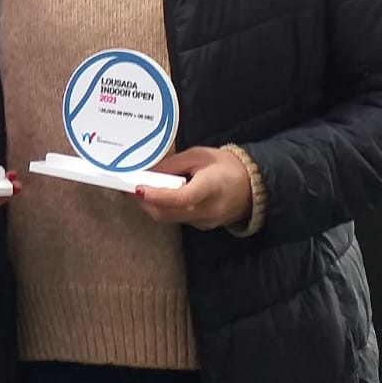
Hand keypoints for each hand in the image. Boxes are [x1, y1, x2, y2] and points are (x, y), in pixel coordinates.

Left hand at [133, 146, 251, 231]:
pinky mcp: (201, 226)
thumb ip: (172, 165)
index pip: (181, 198)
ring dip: (151, 205)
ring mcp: (204, 222)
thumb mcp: (200, 156)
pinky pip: (177, 219)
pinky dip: (164, 208)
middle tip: (128, 187)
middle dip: (144, 201)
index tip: (137, 188)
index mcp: (210, 189)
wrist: (254, 186)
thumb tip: (147, 172)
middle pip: (168, 213)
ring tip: (140, 189)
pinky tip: (159, 196)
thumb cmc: (228, 166)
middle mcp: (207, 210)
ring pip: (169, 218)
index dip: (157, 195)